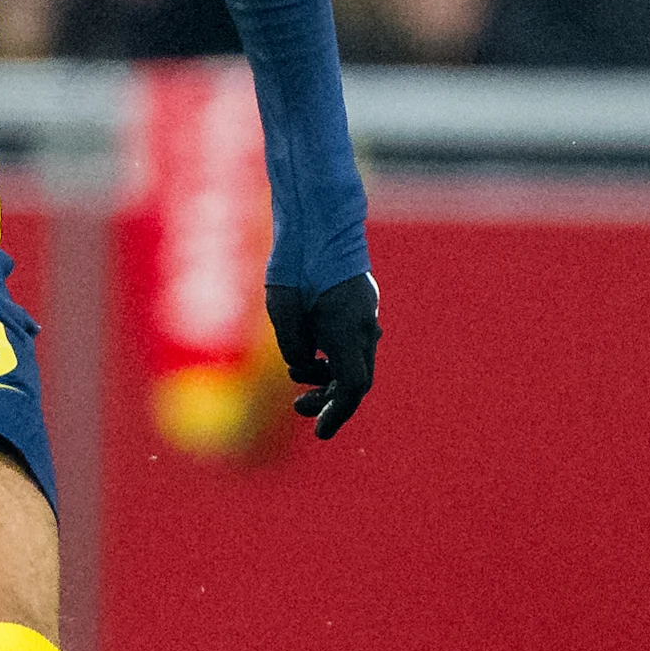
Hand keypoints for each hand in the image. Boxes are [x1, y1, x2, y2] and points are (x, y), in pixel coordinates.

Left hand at [266, 272, 381, 439]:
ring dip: (329, 376)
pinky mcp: (361, 302)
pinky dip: (334, 355)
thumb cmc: (295, 263)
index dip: (337, 413)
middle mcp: (363, 325)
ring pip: (355, 359)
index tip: (320, 432)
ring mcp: (366, 312)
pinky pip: (353, 340)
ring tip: (298, 377)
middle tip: (299, 408)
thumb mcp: (283, 312)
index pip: (353, 387)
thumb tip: (303, 365)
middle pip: (356, 379)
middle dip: (330, 399)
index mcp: (347, 331)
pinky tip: (311, 350)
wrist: (319, 218)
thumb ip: (295, 348)